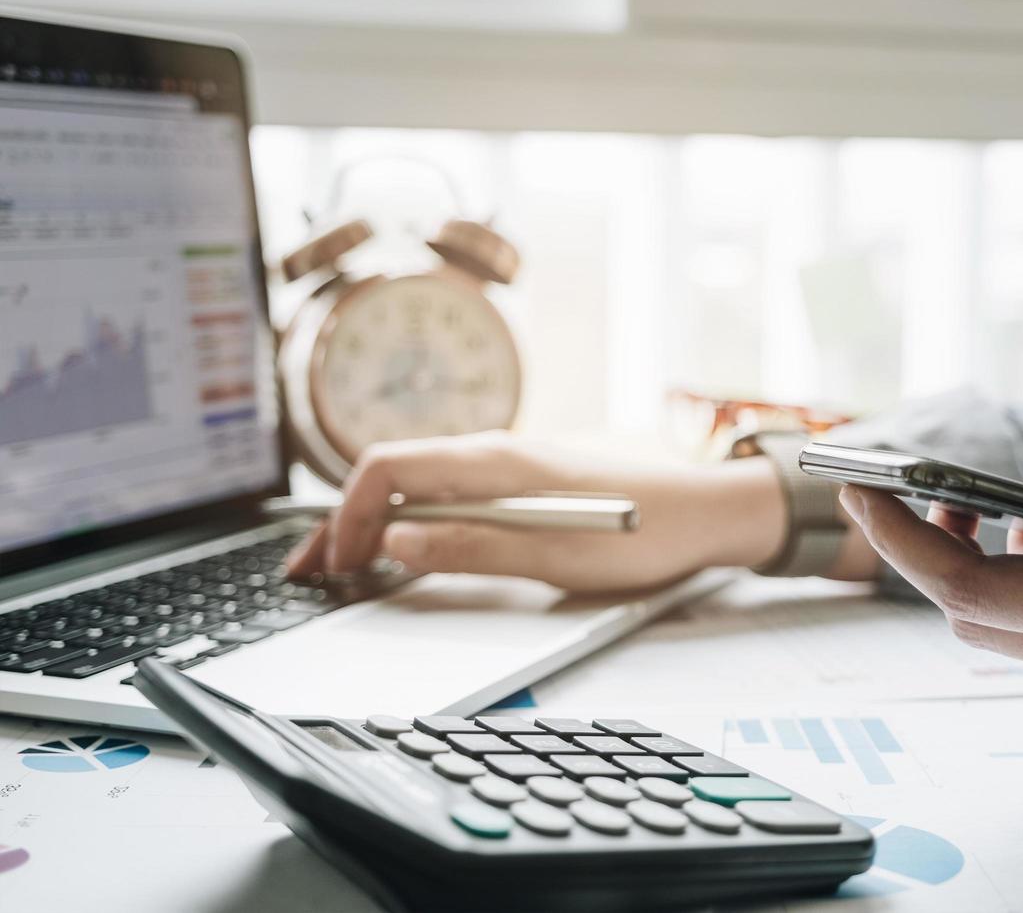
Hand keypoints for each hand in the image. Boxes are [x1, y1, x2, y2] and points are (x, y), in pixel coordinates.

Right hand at [287, 432, 790, 592]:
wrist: (707, 511)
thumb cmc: (643, 534)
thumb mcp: (555, 556)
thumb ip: (474, 546)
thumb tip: (397, 541)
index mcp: (497, 462)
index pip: (390, 468)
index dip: (350, 516)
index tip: (338, 564)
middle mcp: (496, 453)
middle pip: (395, 475)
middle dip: (345, 522)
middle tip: (311, 574)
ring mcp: (509, 466)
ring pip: (420, 486)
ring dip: (376, 523)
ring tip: (341, 567)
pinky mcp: (524, 483)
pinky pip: (450, 495)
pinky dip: (413, 521)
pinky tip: (404, 549)